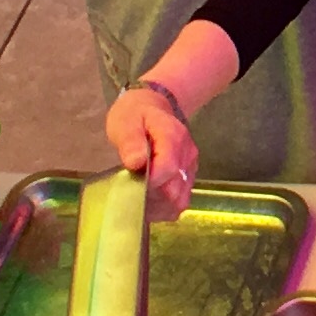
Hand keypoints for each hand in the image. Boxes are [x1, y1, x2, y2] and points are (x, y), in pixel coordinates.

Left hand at [105, 81, 195, 220]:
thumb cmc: (136, 114)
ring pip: (180, 201)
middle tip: (131, 193)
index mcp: (172, 137)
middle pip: (175, 191)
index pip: (168, 168)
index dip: (148, 182)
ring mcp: (189, 168)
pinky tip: (149, 202)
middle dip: (151, 199)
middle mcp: (186, 154)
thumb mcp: (126, 121)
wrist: (153, 107)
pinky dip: (164, 208)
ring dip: (158, 207)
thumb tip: (135, 162)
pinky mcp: (187, 178)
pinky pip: (180, 201)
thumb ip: (131, 141)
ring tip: (139, 200)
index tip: (132, 182)